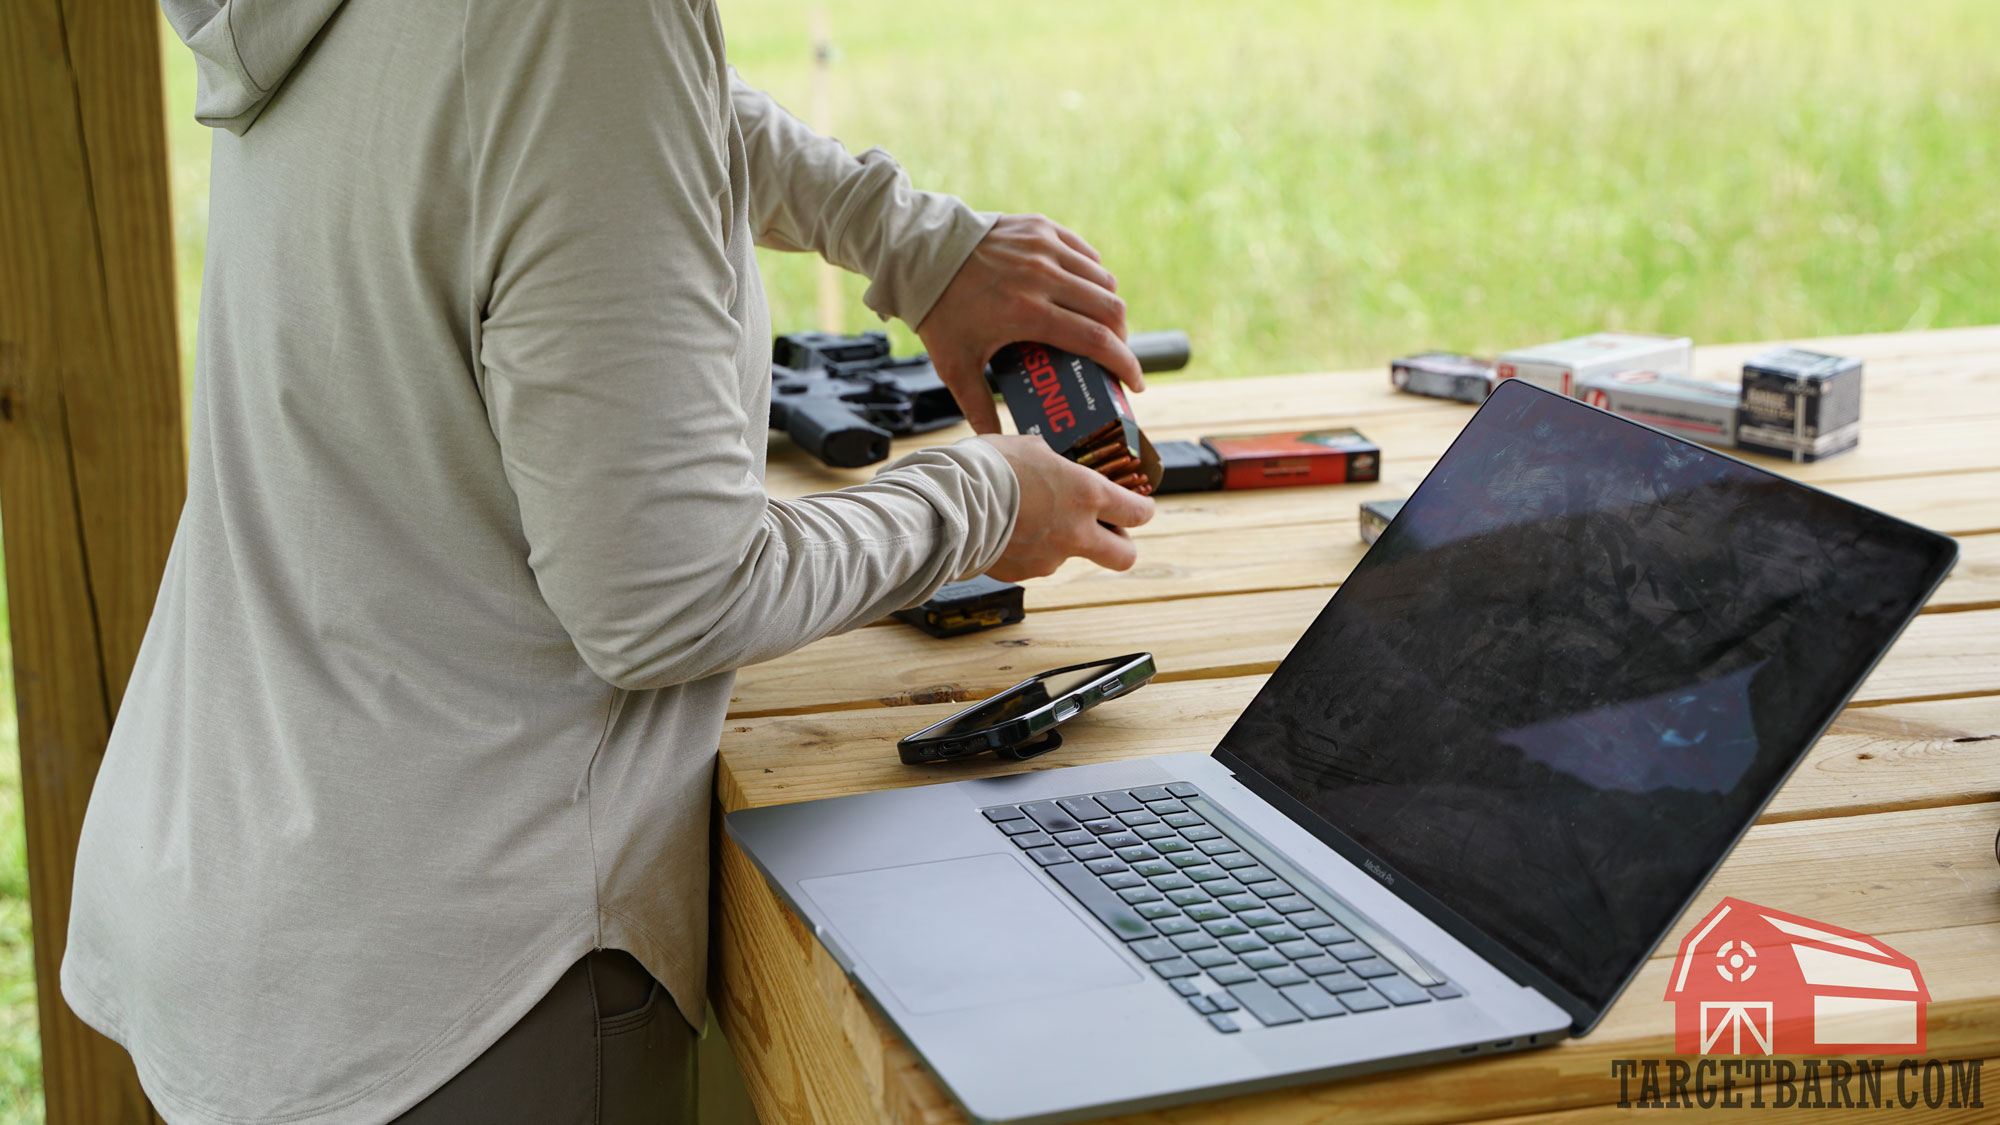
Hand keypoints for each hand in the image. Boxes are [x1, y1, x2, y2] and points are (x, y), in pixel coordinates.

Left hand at [917, 214, 1143, 434]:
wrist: (919, 255)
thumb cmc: (939, 312)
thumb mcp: (955, 366)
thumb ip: (978, 408)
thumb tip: (999, 445)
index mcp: (1026, 312)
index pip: (1097, 340)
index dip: (1125, 365)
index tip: (1135, 384)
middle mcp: (1042, 276)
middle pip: (1111, 309)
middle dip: (1123, 339)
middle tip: (1116, 357)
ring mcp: (1044, 247)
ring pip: (1103, 280)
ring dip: (1110, 307)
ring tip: (1100, 327)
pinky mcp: (1041, 227)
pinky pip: (1085, 253)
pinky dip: (1093, 275)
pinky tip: (1084, 293)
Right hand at [975, 434, 1153, 577]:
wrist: (950, 503)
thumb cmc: (989, 467)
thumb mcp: (1030, 448)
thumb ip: (1053, 462)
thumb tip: (1054, 465)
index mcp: (1086, 495)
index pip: (1138, 511)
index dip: (1143, 509)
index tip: (1138, 506)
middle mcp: (1077, 532)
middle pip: (1124, 555)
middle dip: (1122, 544)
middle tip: (1107, 531)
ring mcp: (1051, 558)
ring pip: (1071, 556)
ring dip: (1061, 542)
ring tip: (1030, 519)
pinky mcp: (1024, 573)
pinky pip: (1034, 563)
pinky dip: (1026, 550)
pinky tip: (1006, 530)